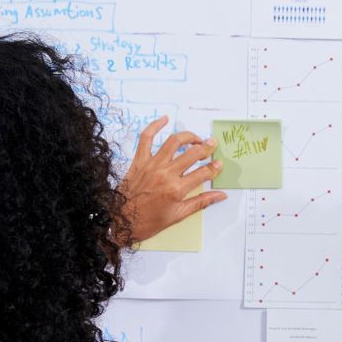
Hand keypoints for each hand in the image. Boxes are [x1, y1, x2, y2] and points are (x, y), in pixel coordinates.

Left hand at [117, 116, 226, 245]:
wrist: (121, 221)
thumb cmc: (148, 221)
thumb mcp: (178, 216)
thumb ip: (201, 202)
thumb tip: (220, 195)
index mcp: (177, 189)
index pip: (203, 173)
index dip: (214, 167)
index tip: (219, 164)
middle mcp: (166, 174)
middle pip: (192, 154)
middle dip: (206, 148)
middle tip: (212, 145)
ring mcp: (152, 165)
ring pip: (174, 142)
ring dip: (188, 136)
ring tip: (196, 138)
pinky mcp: (139, 161)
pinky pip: (146, 138)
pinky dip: (155, 126)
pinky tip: (165, 120)